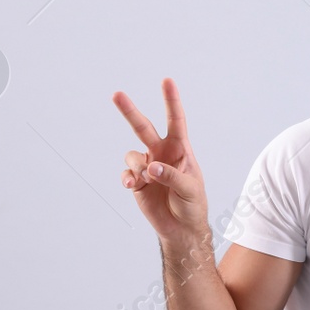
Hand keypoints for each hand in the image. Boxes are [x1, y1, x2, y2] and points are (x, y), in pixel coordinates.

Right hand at [113, 78, 208, 242]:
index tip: (167, 81)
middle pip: (143, 128)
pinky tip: (133, 185)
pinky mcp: (137, 181)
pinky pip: (126, 173)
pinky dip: (128, 178)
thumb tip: (151, 166)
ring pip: (132, 154)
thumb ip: (171, 176)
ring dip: (136, 167)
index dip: (171, 101)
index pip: (176, 121)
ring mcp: (148, 166)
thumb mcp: (190, 189)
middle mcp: (161, 153)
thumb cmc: (193, 204)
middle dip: (129, 111)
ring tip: (145, 180)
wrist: (181, 228)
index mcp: (180, 150)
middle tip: (116, 94)